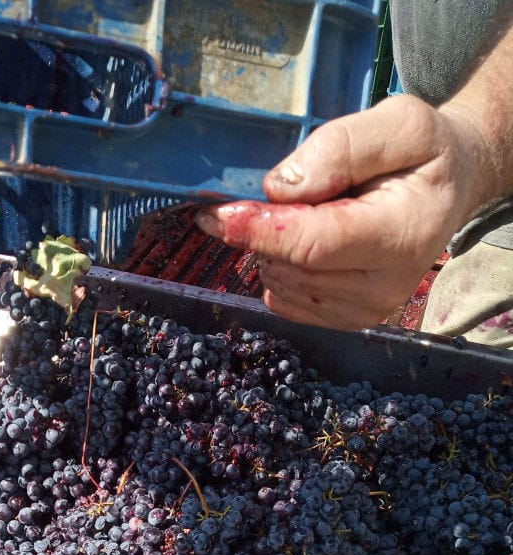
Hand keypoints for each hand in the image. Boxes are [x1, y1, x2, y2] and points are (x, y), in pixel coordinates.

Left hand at [194, 95, 487, 329]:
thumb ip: (341, 148)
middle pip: (290, 266)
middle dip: (266, 228)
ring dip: (274, 246)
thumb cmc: (424, 153)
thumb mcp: (400, 122)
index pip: (313, 244)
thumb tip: (280, 188)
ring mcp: (363, 312)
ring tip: (314, 212)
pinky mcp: (343, 320)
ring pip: (280, 283)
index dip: (260, 230)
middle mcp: (383, 288)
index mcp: (402, 236)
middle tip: (290, 190)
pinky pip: (283, 299)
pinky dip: (279, 266)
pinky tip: (306, 240)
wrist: (448, 190)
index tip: (217, 214)